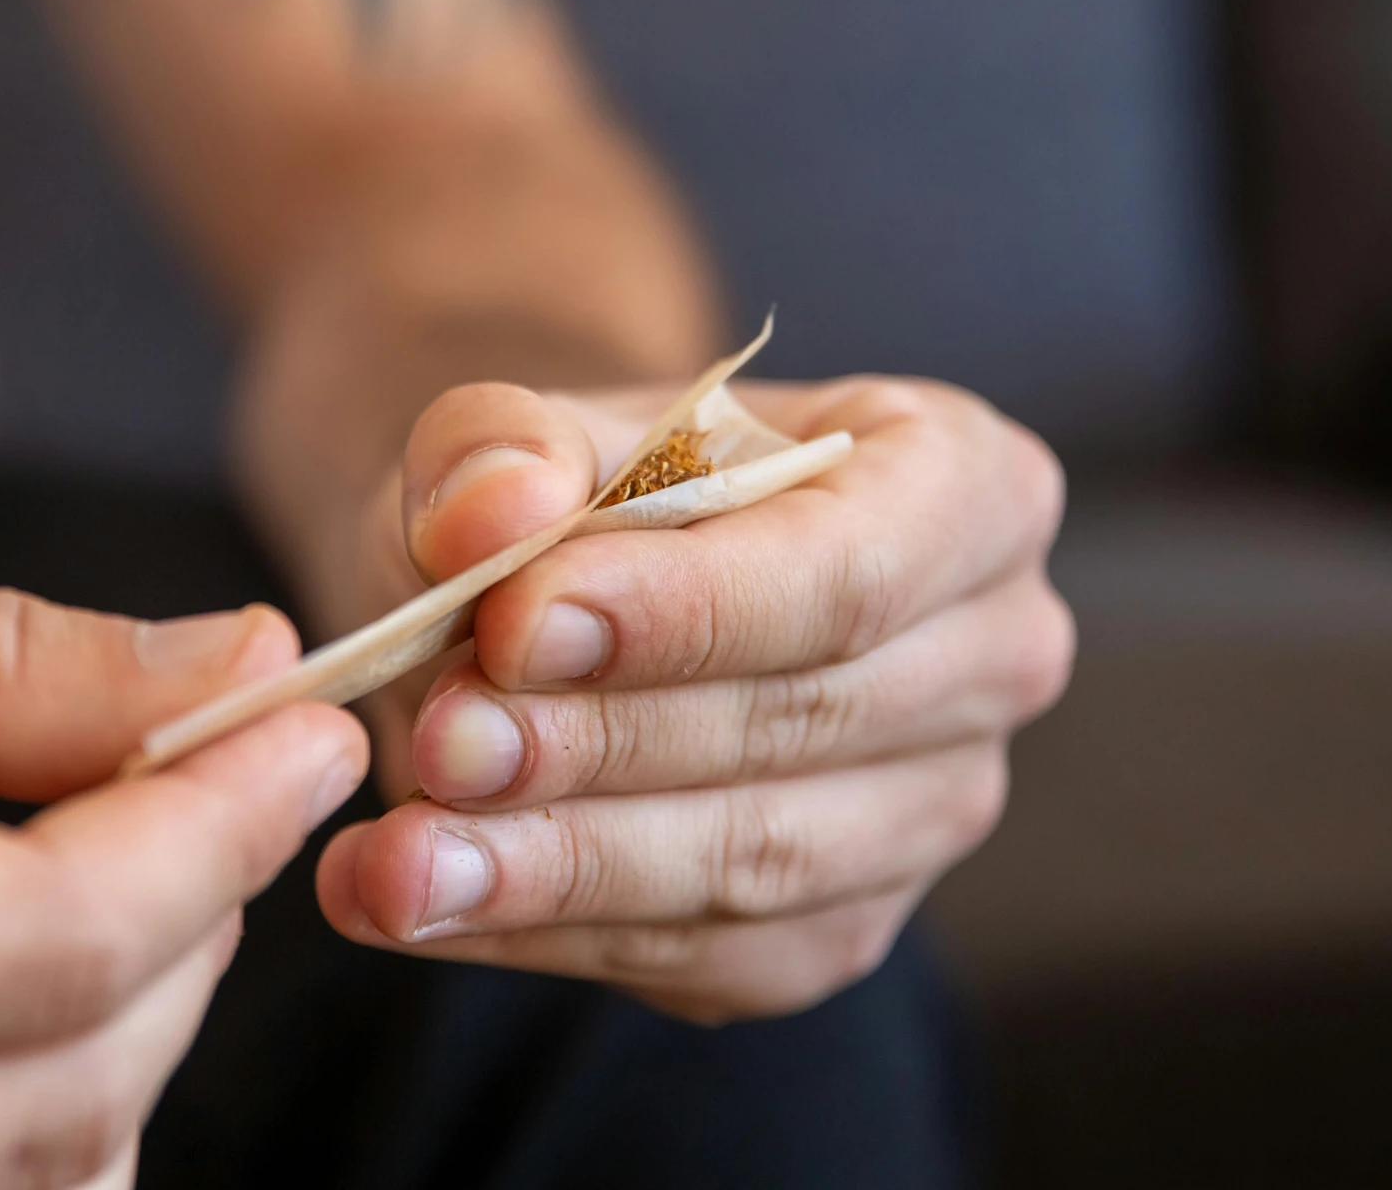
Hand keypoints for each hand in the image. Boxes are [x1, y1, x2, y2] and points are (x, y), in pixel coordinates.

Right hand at [0, 540, 364, 1187]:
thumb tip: (220, 669)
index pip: (60, 942)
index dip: (220, 828)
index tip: (309, 725)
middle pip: (79, 1075)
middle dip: (190, 913)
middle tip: (203, 766)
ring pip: (44, 1175)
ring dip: (127, 1013)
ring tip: (98, 858)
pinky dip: (32, 1111)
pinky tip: (2, 990)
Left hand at [316, 377, 1068, 1022]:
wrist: (570, 588)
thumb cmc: (577, 490)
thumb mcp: (520, 434)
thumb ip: (499, 447)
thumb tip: (487, 512)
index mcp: (967, 486)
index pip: (850, 570)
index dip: (688, 611)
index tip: (519, 626)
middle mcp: (991, 653)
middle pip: (803, 722)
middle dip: (601, 744)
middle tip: (437, 745)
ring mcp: (934, 807)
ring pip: (755, 861)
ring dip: (560, 867)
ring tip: (400, 858)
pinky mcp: (845, 925)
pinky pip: (706, 956)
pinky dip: (546, 934)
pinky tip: (417, 905)